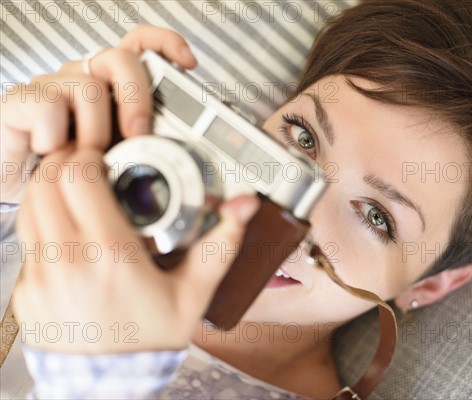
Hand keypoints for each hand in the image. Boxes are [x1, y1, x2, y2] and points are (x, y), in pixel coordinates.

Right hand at [0, 25, 196, 202]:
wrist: (22, 186)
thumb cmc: (75, 171)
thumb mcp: (120, 160)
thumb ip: (145, 148)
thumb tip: (180, 156)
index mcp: (113, 87)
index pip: (140, 45)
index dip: (166, 44)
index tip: (188, 63)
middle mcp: (85, 78)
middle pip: (121, 58)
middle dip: (138, 98)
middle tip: (138, 135)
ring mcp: (52, 86)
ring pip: (89, 87)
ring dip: (95, 131)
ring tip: (87, 157)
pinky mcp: (21, 100)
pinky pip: (48, 105)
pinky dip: (55, 136)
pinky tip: (52, 151)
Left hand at [12, 147, 258, 353]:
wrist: (113, 384)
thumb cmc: (152, 338)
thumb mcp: (193, 293)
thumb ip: (219, 245)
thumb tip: (242, 208)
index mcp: (111, 258)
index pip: (79, 180)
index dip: (88, 155)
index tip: (104, 155)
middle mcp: (68, 263)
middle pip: (46, 183)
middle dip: (66, 161)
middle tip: (89, 162)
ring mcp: (40, 277)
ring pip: (29, 206)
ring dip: (50, 186)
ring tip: (78, 188)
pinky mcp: (26, 290)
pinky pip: (27, 238)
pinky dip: (44, 218)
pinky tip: (70, 225)